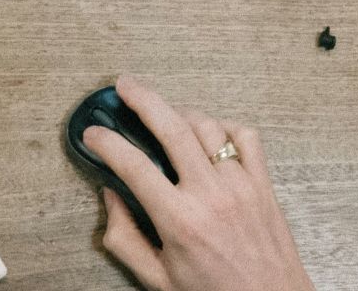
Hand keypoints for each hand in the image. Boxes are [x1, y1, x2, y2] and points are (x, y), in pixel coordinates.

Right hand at [85, 76, 314, 290]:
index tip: (94, 134)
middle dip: (142, 98)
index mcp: (180, 221)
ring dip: (181, 112)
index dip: (107, 142)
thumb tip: (110, 198)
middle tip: (125, 86)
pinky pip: (245, 136)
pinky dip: (225, 126)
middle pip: (171, 127)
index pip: (133, 165)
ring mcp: (240, 185)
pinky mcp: (263, 183)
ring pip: (207, 126)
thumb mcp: (158, 278)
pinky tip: (210, 132)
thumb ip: (125, 238)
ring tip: (165, 112)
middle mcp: (210, 195)